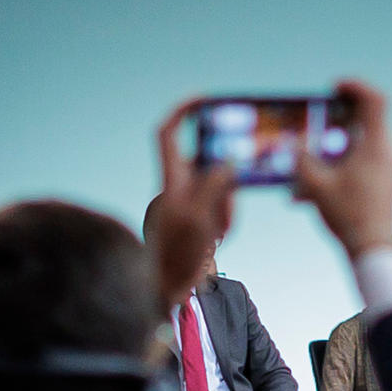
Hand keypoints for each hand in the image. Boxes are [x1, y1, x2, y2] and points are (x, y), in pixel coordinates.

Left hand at [151, 101, 241, 305]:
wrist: (163, 291)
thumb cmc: (174, 258)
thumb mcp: (200, 219)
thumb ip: (216, 185)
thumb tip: (227, 161)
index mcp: (170, 181)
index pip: (169, 133)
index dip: (184, 111)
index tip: (205, 98)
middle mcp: (175, 187)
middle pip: (209, 165)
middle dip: (226, 184)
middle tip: (223, 213)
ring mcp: (186, 203)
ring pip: (220, 189)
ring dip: (226, 209)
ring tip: (216, 236)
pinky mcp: (194, 218)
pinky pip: (219, 208)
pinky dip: (224, 222)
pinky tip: (215, 242)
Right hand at [288, 79, 391, 257]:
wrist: (374, 251)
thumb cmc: (348, 216)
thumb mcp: (316, 185)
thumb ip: (302, 159)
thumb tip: (294, 143)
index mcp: (376, 146)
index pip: (375, 100)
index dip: (355, 86)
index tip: (333, 87)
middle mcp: (387, 153)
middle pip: (365, 121)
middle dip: (335, 118)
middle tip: (313, 118)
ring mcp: (387, 169)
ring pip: (357, 146)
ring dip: (329, 150)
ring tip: (303, 164)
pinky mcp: (382, 184)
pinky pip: (358, 166)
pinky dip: (335, 169)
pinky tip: (306, 195)